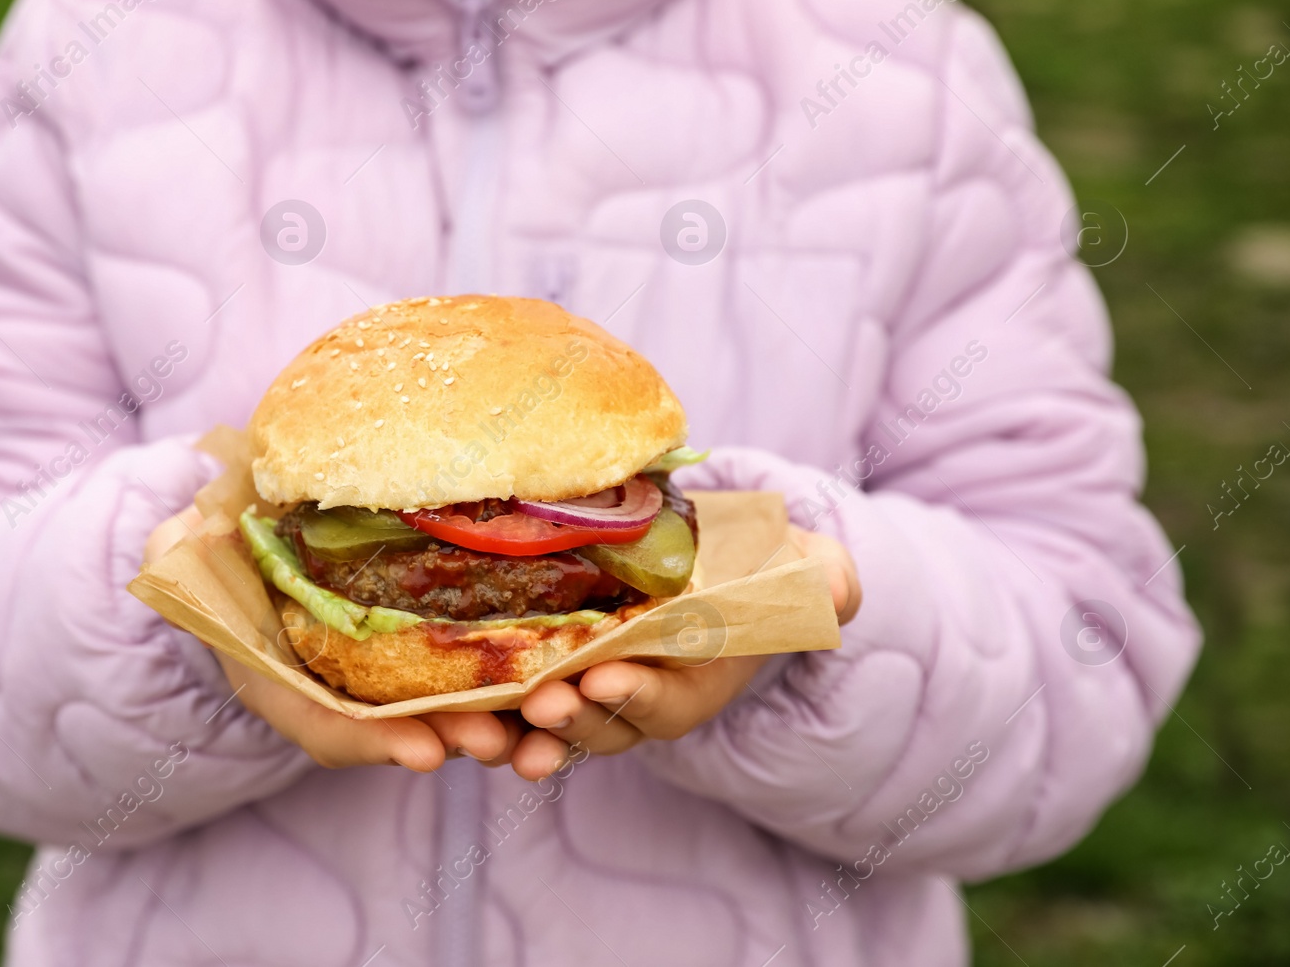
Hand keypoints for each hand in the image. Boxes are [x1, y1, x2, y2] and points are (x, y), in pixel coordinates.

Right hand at [145, 506, 518, 772]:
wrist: (246, 543)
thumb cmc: (214, 548)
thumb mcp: (187, 548)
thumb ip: (185, 549)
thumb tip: (187, 532)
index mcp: (275, 678)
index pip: (327, 726)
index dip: (375, 743)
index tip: (423, 753)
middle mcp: (335, 689)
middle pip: (402, 730)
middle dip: (451, 736)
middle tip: (497, 741)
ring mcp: (383, 674)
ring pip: (447, 710)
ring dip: (497, 720)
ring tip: (543, 717)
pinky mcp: (427, 647)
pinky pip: (473, 674)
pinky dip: (514, 683)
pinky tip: (558, 676)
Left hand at [508, 524, 860, 780]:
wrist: (699, 554)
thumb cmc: (753, 558)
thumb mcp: (795, 560)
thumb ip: (818, 577)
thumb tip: (833, 589)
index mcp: (699, 678)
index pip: (670, 701)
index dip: (641, 695)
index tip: (608, 679)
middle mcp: (641, 700)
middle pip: (604, 726)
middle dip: (575, 721)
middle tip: (544, 702)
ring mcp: (591, 693)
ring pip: (552, 730)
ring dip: (518, 737)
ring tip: (484, 733)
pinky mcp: (547, 674)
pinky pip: (514, 708)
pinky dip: (488, 719)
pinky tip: (456, 720)